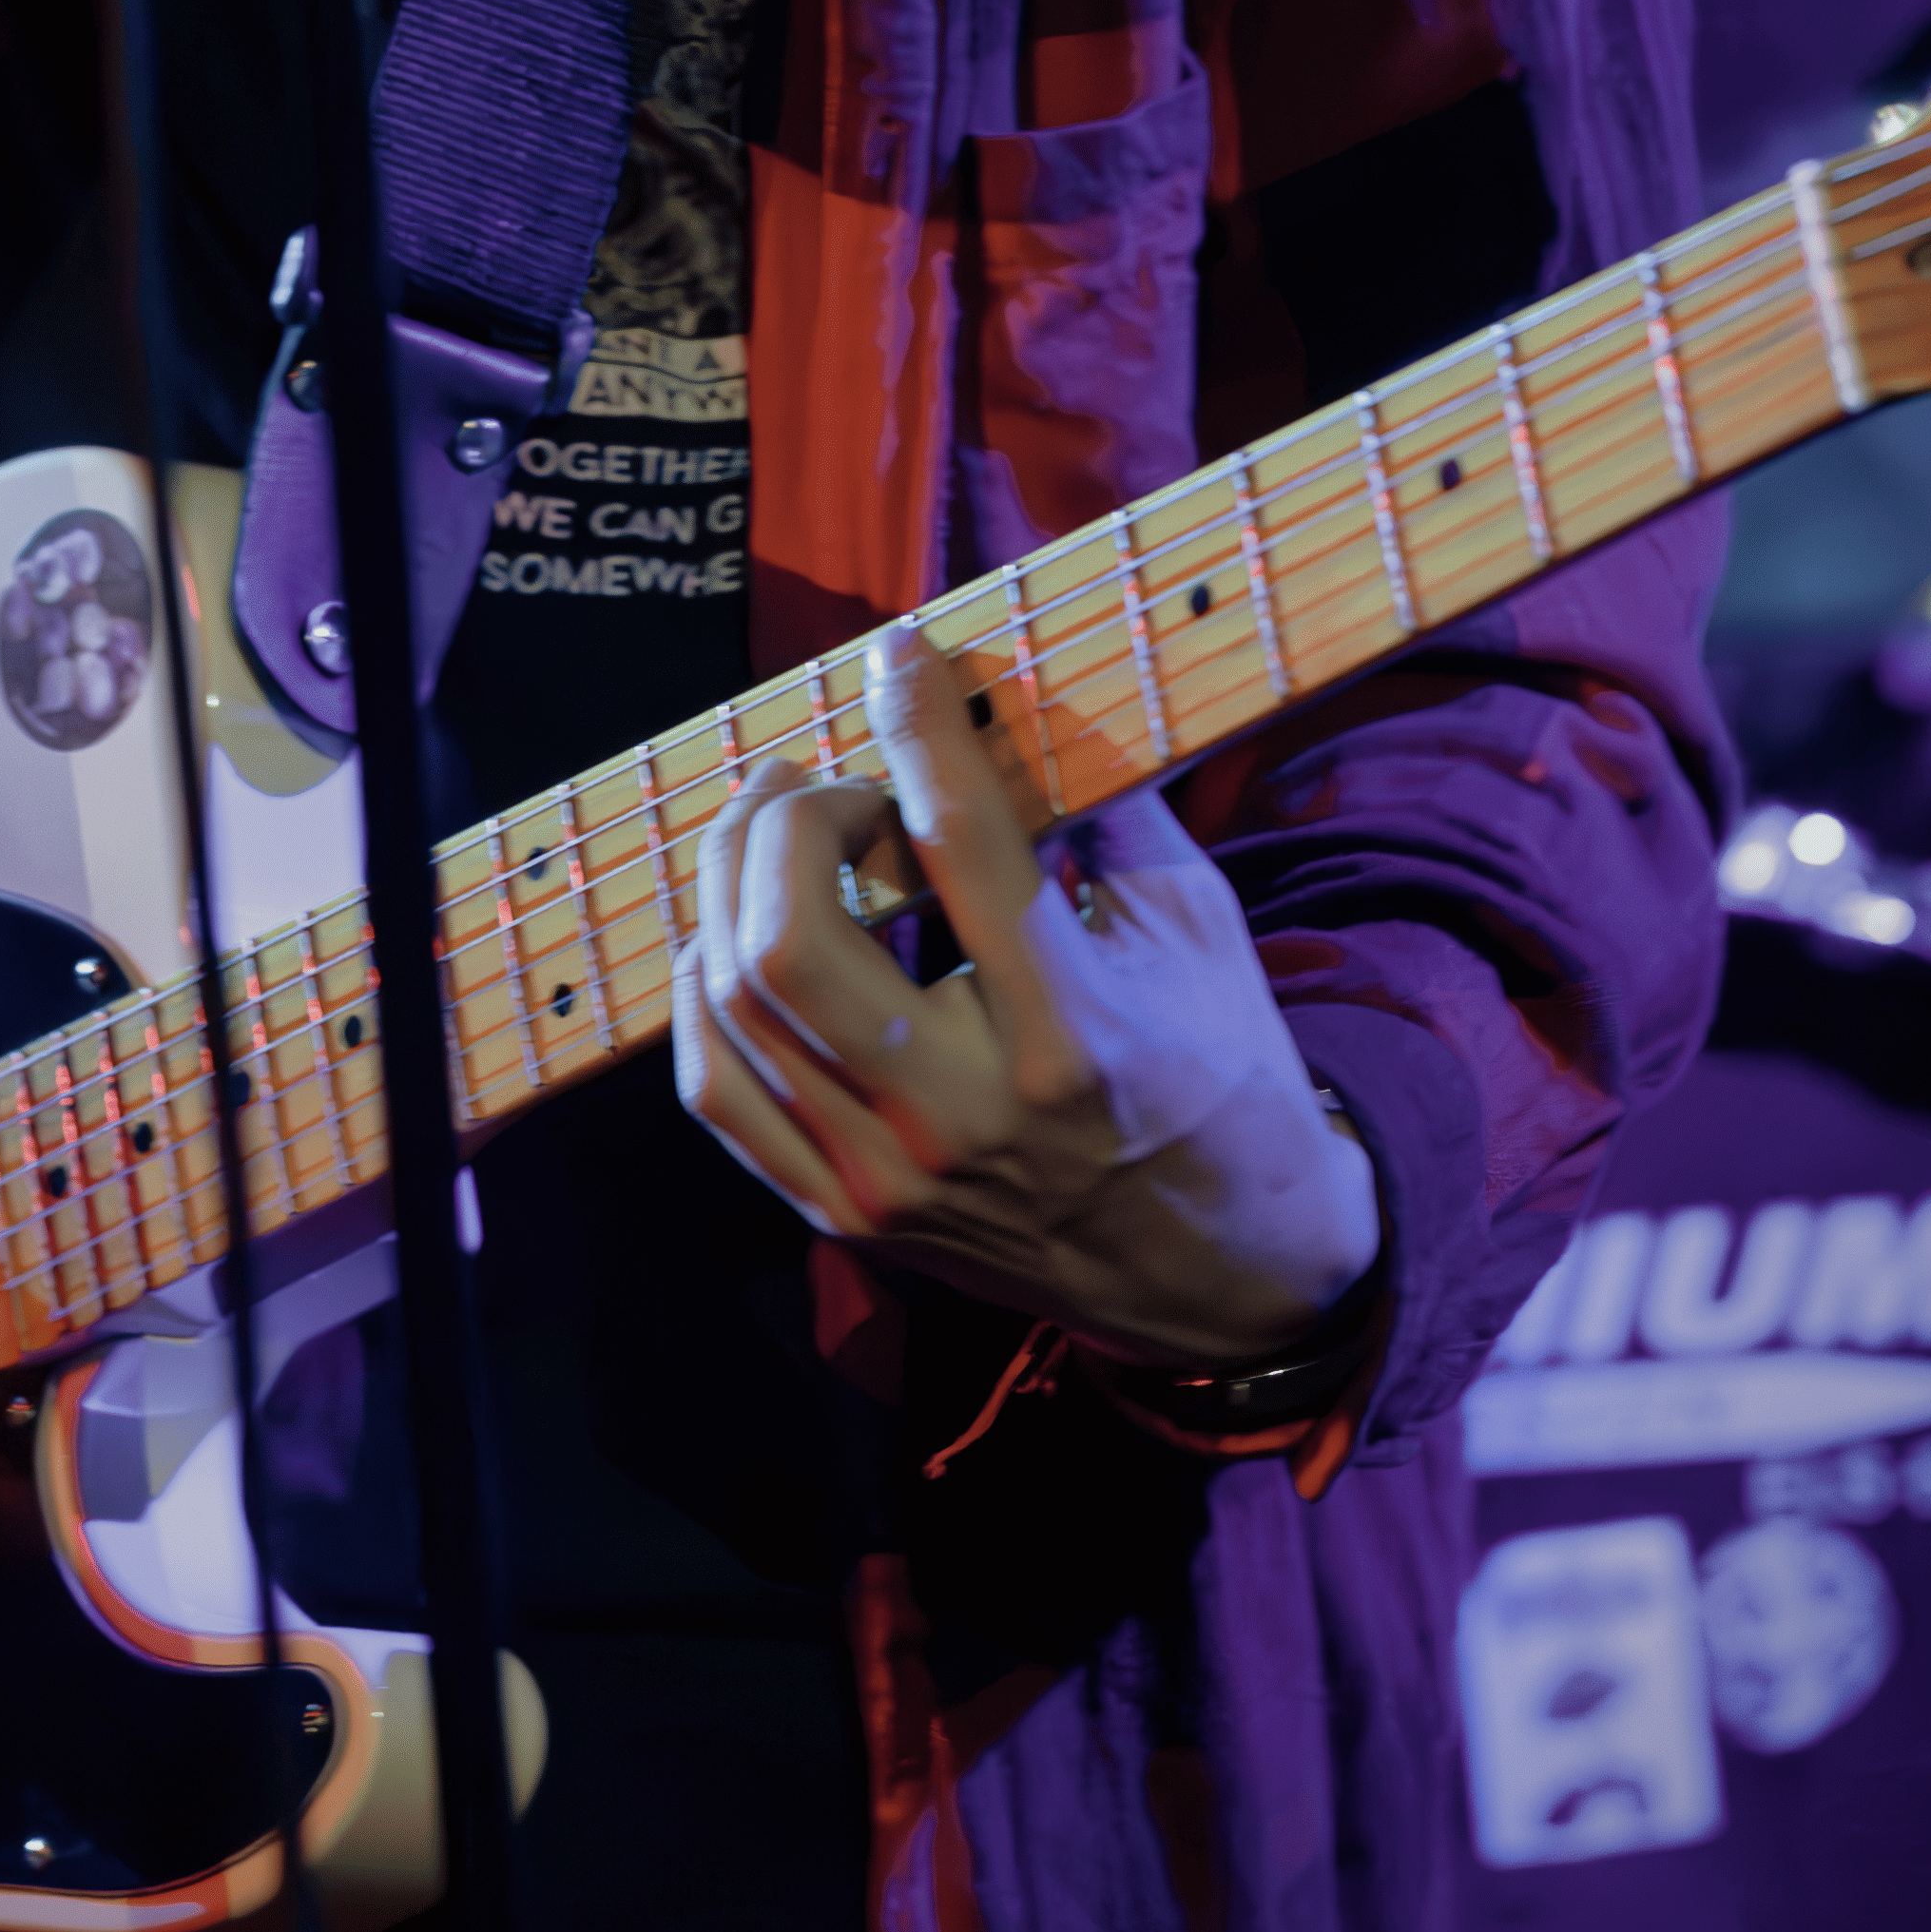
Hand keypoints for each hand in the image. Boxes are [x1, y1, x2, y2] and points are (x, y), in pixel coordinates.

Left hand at [672, 631, 1380, 1368]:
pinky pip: (719, 1090)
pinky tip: (737, 933)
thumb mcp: (1195, 926)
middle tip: (827, 780)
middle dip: (786, 821)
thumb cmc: (1221, 1072)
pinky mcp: (848, 1217)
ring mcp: (890, 1180)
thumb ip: (1099, 807)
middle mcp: (964, 1116)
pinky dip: (705, 990)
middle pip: (790, 939)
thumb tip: (1002, 693)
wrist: (1225, 1278)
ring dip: (733, 883)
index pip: (961, 845)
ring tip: (779, 829)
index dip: (917, 724)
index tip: (899, 653)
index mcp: (1074, 1034)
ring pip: (735, 1004)